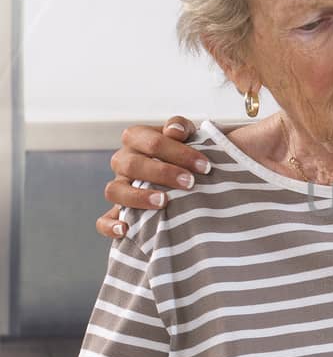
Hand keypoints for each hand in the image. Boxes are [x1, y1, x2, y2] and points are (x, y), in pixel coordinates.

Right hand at [96, 117, 205, 237]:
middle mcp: (123, 161)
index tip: (205, 166)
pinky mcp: (117, 212)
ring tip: (163, 202)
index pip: (151, 141)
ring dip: (137, 197)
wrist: (185, 174)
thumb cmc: (185, 153)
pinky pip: (103, 220)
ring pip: (114, 190)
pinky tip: (126, 229)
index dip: (178, 152)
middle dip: (163, 173)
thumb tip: (175, 131)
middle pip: (132, 165)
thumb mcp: (188, 135)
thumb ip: (182, 127)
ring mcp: (119, 187)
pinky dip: (110, 225)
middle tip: (189, 183)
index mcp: (136, 139)